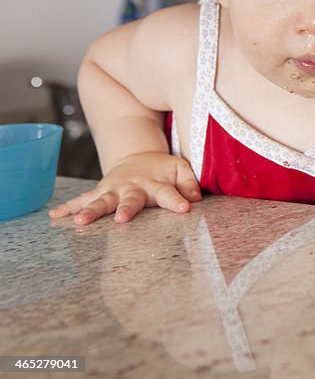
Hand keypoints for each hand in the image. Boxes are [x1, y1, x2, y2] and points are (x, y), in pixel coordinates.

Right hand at [49, 152, 201, 224]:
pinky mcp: (100, 192)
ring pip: (101, 201)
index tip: (185, 208)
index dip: (177, 200)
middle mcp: (132, 187)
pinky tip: (54, 215)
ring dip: (92, 211)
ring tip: (81, 221)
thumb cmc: (162, 169)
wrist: (138, 157)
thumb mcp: (180, 169)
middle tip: (123, 219)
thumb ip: (189, 182)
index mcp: (155, 183)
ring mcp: (113, 190)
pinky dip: (68, 207)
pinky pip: (82, 199)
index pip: (168, 193)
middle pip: (129, 199)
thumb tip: (196, 198)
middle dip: (126, 209)